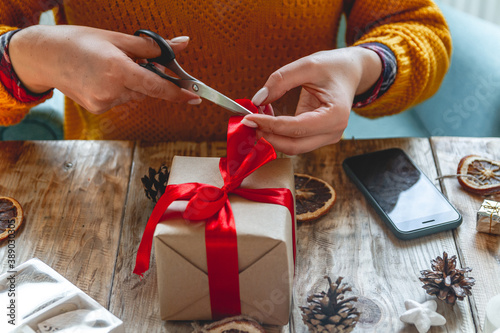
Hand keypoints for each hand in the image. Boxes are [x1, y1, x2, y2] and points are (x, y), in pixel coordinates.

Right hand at [9, 25, 200, 113]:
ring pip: (134, 94)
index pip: (157, 87)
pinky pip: (120, 99)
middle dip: (148, 77)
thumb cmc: (78, 42)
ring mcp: (104, 102)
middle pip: (147, 89)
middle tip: (136, 61)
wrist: (44, 56)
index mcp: (118, 70)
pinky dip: (119, 89)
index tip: (195, 97)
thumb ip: (152, 47)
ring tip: (110, 66)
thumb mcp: (117, 38)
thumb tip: (181, 45)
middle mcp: (112, 90)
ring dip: (132, 82)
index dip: (178, 93)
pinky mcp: (98, 109)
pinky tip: (102, 77)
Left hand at [241, 47, 381, 154]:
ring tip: (258, 116)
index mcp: (336, 115)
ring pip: (293, 147)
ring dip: (272, 136)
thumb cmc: (333, 67)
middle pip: (293, 145)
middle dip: (268, 135)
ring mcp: (328, 137)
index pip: (295, 128)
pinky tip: (268, 118)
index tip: (248, 117)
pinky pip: (295, 141)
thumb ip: (281, 80)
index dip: (269, 125)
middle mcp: (334, 132)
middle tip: (248, 121)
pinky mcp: (319, 137)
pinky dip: (278, 133)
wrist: (350, 72)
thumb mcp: (307, 65)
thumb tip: (258, 99)